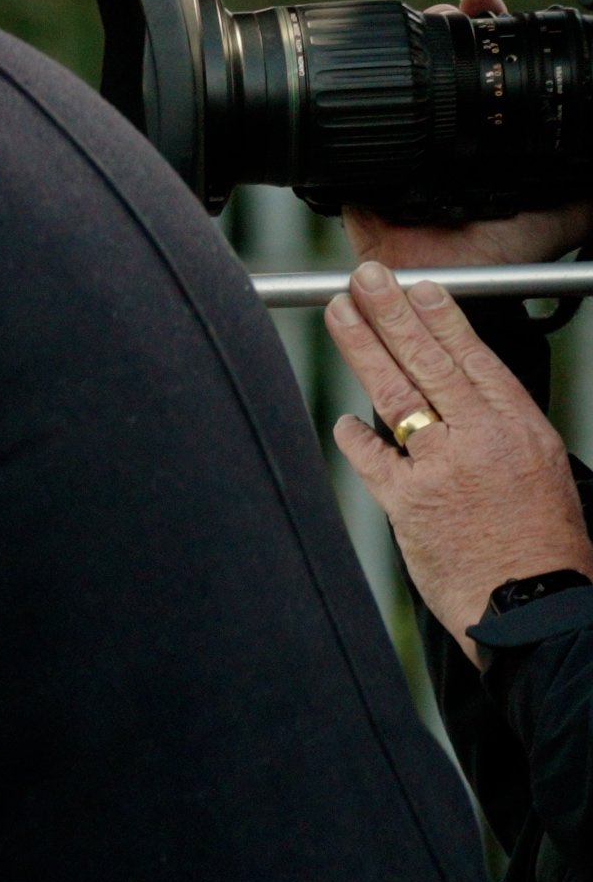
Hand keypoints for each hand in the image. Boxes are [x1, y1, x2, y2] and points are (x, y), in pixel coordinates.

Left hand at [324, 261, 592, 659]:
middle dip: (391, 314)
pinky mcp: (407, 504)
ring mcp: (440, 470)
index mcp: (519, 429)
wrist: (532, 604)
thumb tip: (458, 398)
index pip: (473, 359)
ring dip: (362, 348)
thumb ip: (496, 431)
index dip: (441, 319)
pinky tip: (343, 417)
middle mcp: (480, 441)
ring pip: (393, 394)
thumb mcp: (540, 470)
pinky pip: (371, 457)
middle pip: (427, 363)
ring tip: (340, 313)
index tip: (418, 286)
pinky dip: (355, 434)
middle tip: (364, 278)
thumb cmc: (540, 543)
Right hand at [340, 0, 592, 273]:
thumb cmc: (505, 257)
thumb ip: (588, 185)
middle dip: (450, 26)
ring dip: (408, 49)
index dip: (488, 30)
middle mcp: (440, 136)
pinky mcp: (360, 169)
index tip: (488, 3)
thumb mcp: (567, 211)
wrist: (454, 287)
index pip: (484, 71)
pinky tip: (383, 70)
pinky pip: (354, 134)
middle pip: (438, 64)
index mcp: (482, 138)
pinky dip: (362, 103)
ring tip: (434, 23)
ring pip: (400, 86)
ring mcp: (398, 148)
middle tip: (464, 10)